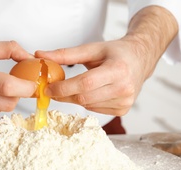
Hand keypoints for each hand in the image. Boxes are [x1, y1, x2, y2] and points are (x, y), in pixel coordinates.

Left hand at [35, 5, 177, 115]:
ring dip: (76, 98)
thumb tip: (40, 55)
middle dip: (64, 95)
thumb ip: (66, 54)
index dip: (63, 88)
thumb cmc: (116, 53)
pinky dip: (87, 102)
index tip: (48, 89)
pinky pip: (95, 110)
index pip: (85, 84)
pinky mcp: (123, 110)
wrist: (140, 59)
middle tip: (52, 90)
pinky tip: (92, 92)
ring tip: (75, 87)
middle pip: (84, 98)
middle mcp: (124, 87)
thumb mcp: (92, 49)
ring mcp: (125, 101)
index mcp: (118, 69)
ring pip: (88, 106)